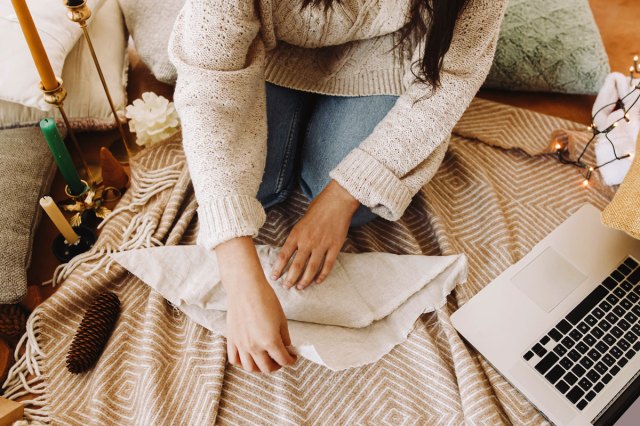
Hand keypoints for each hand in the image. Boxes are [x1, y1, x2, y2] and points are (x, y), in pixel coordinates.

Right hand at [216, 237, 296, 372]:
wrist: (246, 288)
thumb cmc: (266, 299)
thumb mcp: (281, 319)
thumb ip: (284, 337)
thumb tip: (286, 347)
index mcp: (270, 341)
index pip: (283, 360)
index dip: (291, 361)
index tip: (292, 357)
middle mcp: (254, 346)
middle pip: (267, 368)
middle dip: (277, 366)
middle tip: (280, 359)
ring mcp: (241, 344)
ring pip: (250, 368)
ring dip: (260, 367)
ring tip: (265, 360)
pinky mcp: (231, 339)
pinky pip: (234, 359)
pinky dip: (242, 362)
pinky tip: (249, 356)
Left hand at [271, 180, 359, 288]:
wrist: (337, 201)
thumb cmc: (318, 207)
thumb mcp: (301, 221)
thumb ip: (297, 236)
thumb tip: (291, 250)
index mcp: (297, 234)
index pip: (284, 255)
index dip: (278, 268)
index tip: (274, 277)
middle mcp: (308, 242)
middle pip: (296, 266)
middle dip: (290, 279)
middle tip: (286, 286)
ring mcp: (322, 245)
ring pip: (311, 268)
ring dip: (305, 280)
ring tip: (300, 287)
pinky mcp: (335, 247)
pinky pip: (327, 265)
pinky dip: (322, 275)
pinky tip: (317, 281)